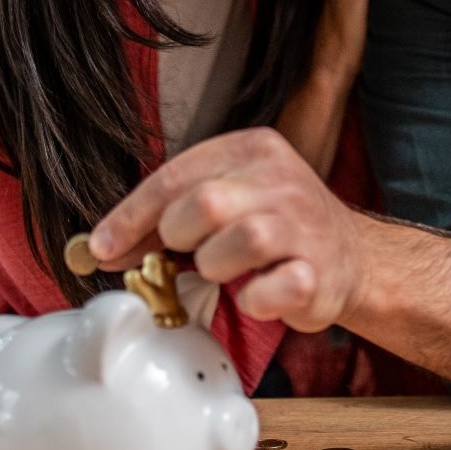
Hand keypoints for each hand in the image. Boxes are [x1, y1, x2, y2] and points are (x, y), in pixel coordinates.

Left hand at [89, 127, 370, 331]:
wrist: (349, 256)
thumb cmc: (274, 227)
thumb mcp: (225, 200)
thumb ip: (169, 215)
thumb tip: (103, 246)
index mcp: (251, 149)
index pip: (175, 176)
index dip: (130, 217)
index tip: (101, 248)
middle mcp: (282, 179)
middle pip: (204, 203)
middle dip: (179, 237)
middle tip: (186, 254)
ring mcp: (305, 225)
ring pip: (241, 241)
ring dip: (217, 267)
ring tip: (228, 271)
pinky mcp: (319, 273)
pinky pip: (273, 289)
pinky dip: (254, 300)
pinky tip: (257, 294)